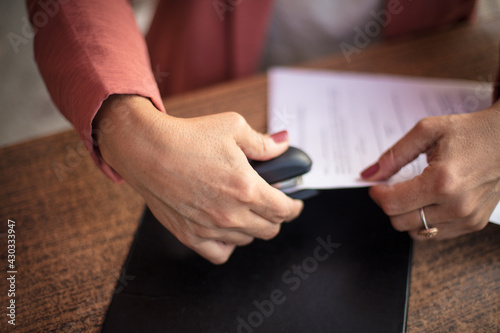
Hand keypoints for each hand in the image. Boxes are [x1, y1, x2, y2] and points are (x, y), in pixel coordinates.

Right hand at [94, 95, 302, 263]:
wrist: (147, 150)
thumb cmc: (187, 137)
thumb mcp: (233, 128)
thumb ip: (264, 142)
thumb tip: (284, 144)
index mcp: (247, 188)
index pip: (284, 210)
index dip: (295, 206)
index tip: (295, 202)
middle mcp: (231, 213)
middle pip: (270, 229)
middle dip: (277, 217)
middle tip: (272, 205)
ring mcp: (210, 228)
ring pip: (247, 240)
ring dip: (253, 228)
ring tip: (246, 211)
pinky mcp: (190, 235)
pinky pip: (220, 253)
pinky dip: (228, 245)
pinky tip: (226, 230)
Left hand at [361, 101, 499, 239]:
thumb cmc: (470, 131)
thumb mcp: (427, 131)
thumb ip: (394, 155)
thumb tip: (368, 174)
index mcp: (442, 181)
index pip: (392, 204)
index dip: (377, 195)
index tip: (377, 186)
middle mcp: (456, 205)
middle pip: (400, 222)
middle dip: (390, 204)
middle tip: (395, 186)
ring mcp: (467, 218)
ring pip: (416, 232)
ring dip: (407, 215)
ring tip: (416, 192)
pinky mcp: (474, 224)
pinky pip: (435, 234)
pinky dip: (425, 221)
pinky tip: (431, 201)